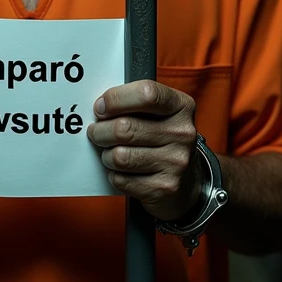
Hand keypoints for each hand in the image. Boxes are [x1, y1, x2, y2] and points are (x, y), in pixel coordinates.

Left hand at [87, 79, 203, 220]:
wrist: (185, 180)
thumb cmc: (161, 138)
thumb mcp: (158, 112)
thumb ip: (133, 103)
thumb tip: (101, 106)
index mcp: (181, 106)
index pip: (146, 94)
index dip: (116, 99)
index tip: (101, 107)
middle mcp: (182, 133)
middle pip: (124, 128)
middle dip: (100, 130)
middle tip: (96, 132)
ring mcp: (175, 162)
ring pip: (119, 156)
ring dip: (106, 155)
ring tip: (110, 152)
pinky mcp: (165, 188)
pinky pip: (121, 180)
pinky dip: (114, 175)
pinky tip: (122, 171)